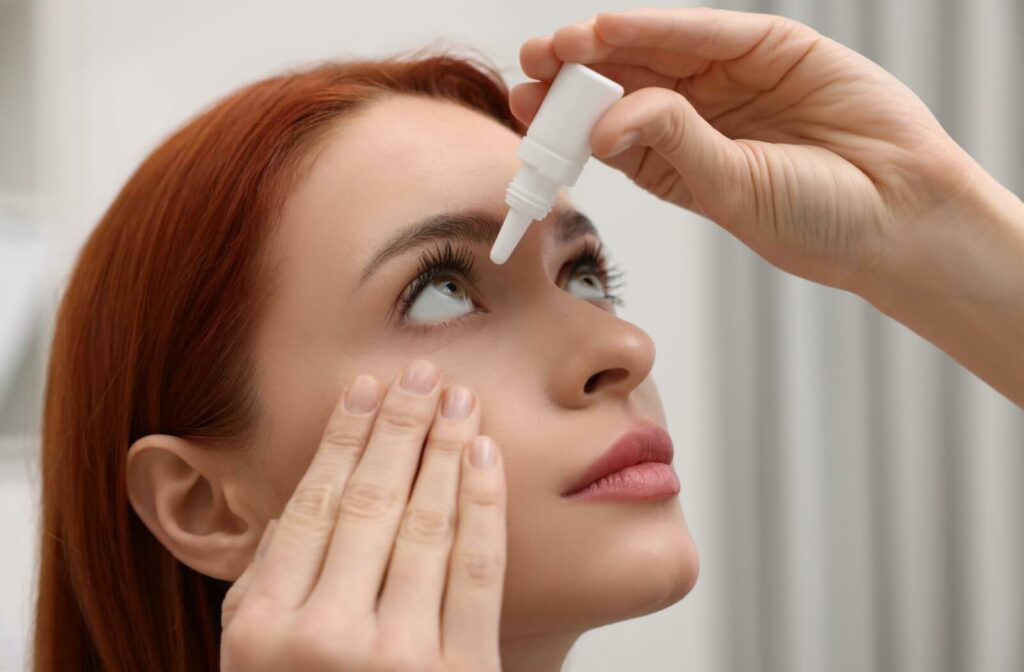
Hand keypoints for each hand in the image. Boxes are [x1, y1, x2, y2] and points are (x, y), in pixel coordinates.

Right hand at [220, 360, 505, 670]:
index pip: (312, 507)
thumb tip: (285, 515)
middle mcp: (327, 636)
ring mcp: (398, 658)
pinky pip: (476, 574)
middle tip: (420, 373)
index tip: (364, 389)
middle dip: (400, 426)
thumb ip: (259, 593)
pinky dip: (483, 506)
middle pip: (371, 503)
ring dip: (445, 449)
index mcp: (265, 629)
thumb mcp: (251, 666)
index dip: (343, 439)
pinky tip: (485, 457)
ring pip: (426, 526)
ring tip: (458, 399)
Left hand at [510, 7, 985, 295]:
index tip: (521, 107)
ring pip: (658, 53)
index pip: (605, 128)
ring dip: (607, 45)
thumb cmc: (816, 223)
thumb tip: (605, 120)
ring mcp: (732, 81)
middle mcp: (697, 117)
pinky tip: (615, 29)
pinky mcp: (773, 48)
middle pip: (622, 83)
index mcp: (674, 162)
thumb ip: (671, 147)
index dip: (563, 116)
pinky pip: (709, 34)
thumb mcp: (730, 192)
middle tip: (531, 65)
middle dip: (573, 72)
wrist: (901, 214)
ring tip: (560, 46)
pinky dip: (662, 28)